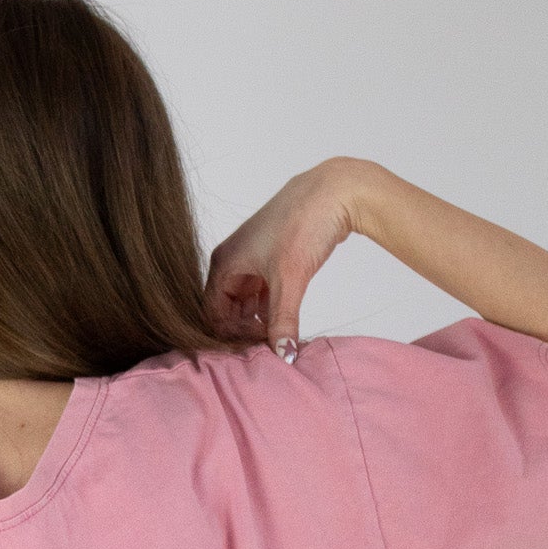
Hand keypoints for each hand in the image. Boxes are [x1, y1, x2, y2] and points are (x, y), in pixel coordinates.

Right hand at [203, 158, 369, 364]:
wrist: (334, 192)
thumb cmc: (303, 225)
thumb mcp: (290, 279)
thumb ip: (283, 321)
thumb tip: (282, 356)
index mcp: (225, 263)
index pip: (213, 313)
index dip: (230, 336)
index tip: (254, 351)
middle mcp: (234, 262)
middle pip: (228, 310)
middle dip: (245, 331)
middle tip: (268, 349)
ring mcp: (253, 260)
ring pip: (248, 303)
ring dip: (260, 322)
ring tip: (280, 338)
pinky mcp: (273, 260)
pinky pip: (264, 294)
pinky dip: (272, 310)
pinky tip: (287, 324)